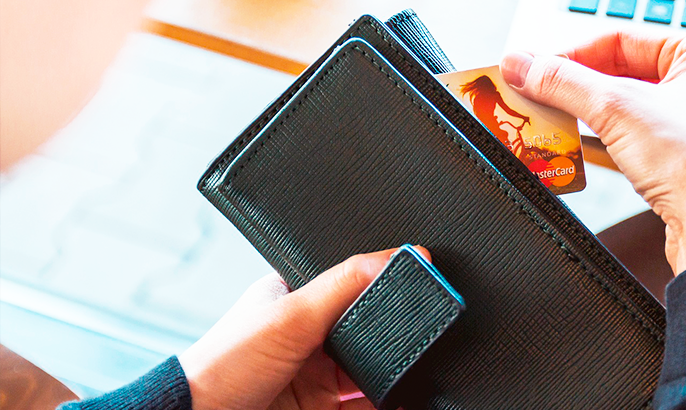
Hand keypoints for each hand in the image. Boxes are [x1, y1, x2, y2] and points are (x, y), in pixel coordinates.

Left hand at [178, 247, 428, 409]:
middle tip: (427, 327)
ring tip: (421, 363)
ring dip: (393, 369)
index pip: (352, 282)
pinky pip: (366, 403)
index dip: (385, 282)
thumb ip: (344, 285)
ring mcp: (315, 373)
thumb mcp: (291, 314)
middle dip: (395, 330)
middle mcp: (308, 334)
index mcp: (296, 296)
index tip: (422, 280)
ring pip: (370, 368)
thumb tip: (396, 256)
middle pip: (368, 328)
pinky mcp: (320, 406)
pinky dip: (388, 400)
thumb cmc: (223, 363)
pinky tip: (404, 395)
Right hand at [501, 32, 685, 272]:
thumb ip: (562, 82)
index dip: (572, 53)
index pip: (622, 38)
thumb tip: (523, 64)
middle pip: (625, 70)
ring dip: (591, 113)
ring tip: (554, 120)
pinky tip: (588, 147)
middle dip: (577, 86)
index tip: (534, 69)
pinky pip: (642, 136)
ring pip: (633, 106)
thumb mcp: (617, 110)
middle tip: (537, 95)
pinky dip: (611, 138)